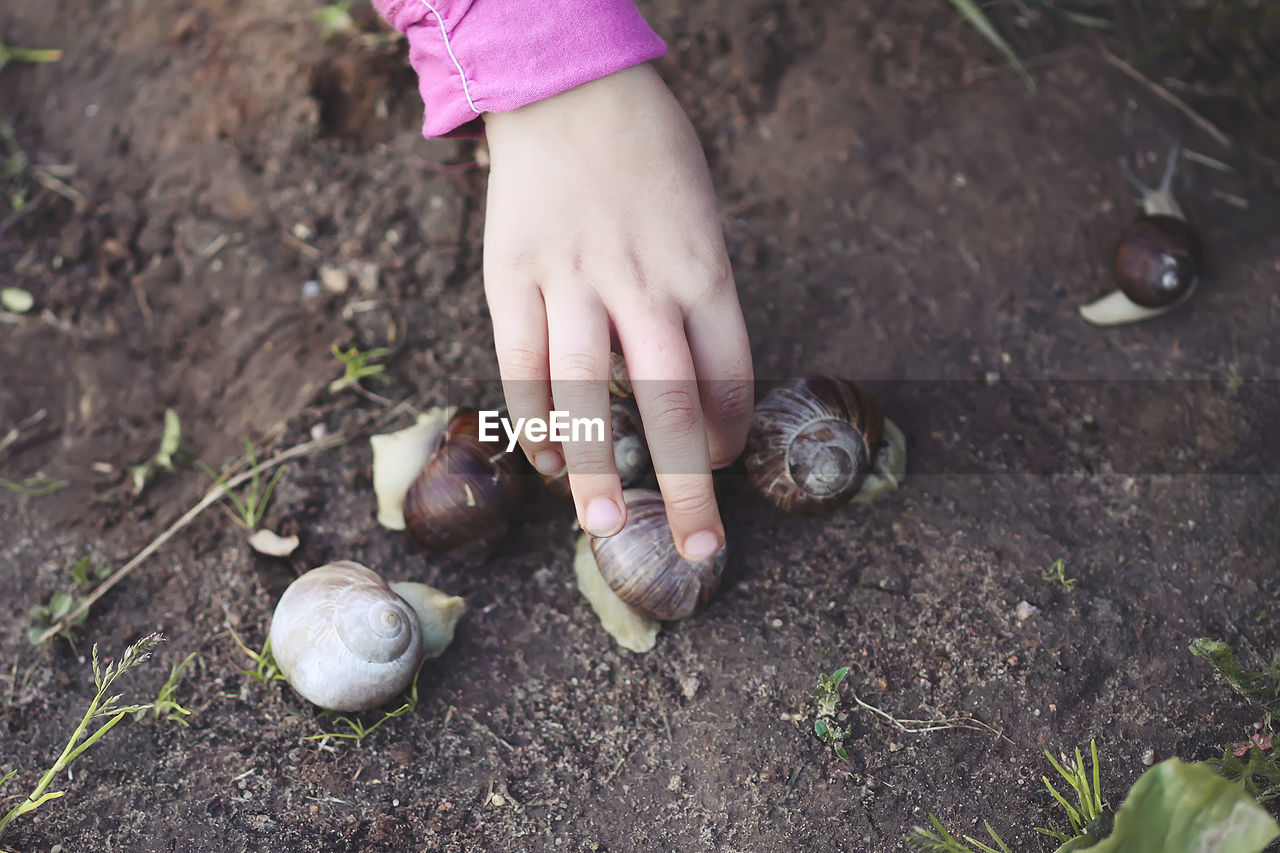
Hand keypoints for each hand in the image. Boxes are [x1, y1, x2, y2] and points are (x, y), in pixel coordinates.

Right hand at [482, 63, 752, 560]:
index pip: (728, 375)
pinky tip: (550, 468)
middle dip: (688, 488)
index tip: (722, 466)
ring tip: (602, 530)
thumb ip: (699, 300)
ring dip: (597, 472)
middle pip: (672, 404)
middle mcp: (642, 283)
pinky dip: (537, 425)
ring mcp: (573, 282)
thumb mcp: (700, 219)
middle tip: (697, 552)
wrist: (567, 88)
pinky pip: (522, 367)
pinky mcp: (512, 279)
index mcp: (702, 268)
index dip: (728, 434)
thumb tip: (693, 389)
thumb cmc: (649, 157)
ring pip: (586, 397)